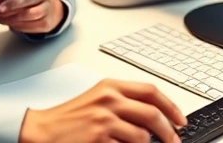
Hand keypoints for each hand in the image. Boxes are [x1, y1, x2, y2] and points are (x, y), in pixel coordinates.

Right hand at [19, 79, 185, 142]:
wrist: (42, 130)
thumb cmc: (67, 117)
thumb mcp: (96, 99)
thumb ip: (122, 101)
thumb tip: (151, 114)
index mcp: (110, 86)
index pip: (151, 91)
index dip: (171, 106)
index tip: (180, 120)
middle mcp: (109, 99)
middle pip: (152, 113)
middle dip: (168, 131)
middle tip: (174, 141)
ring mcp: (104, 119)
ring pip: (143, 135)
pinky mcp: (99, 138)